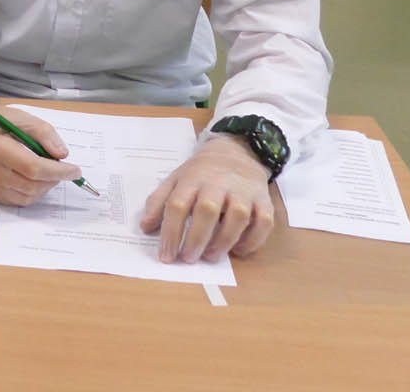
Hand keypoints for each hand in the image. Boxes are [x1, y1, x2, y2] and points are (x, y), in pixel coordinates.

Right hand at [0, 100, 82, 204]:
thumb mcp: (20, 117)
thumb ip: (44, 133)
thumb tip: (62, 155)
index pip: (33, 167)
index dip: (58, 171)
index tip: (75, 170)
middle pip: (30, 185)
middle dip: (53, 180)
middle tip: (63, 170)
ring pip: (25, 197)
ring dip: (44, 188)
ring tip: (48, 173)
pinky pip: (15, 201)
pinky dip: (30, 193)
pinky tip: (33, 180)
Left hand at [139, 134, 274, 261]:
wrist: (236, 151)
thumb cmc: (201, 172)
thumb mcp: (175, 179)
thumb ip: (158, 201)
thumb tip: (145, 227)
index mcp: (192, 179)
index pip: (177, 205)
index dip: (170, 233)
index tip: (165, 255)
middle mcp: (218, 183)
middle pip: (207, 210)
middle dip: (196, 238)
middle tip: (188, 258)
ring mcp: (243, 191)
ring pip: (237, 216)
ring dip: (224, 241)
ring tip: (210, 256)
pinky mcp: (263, 200)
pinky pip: (263, 222)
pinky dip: (252, 240)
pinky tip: (238, 250)